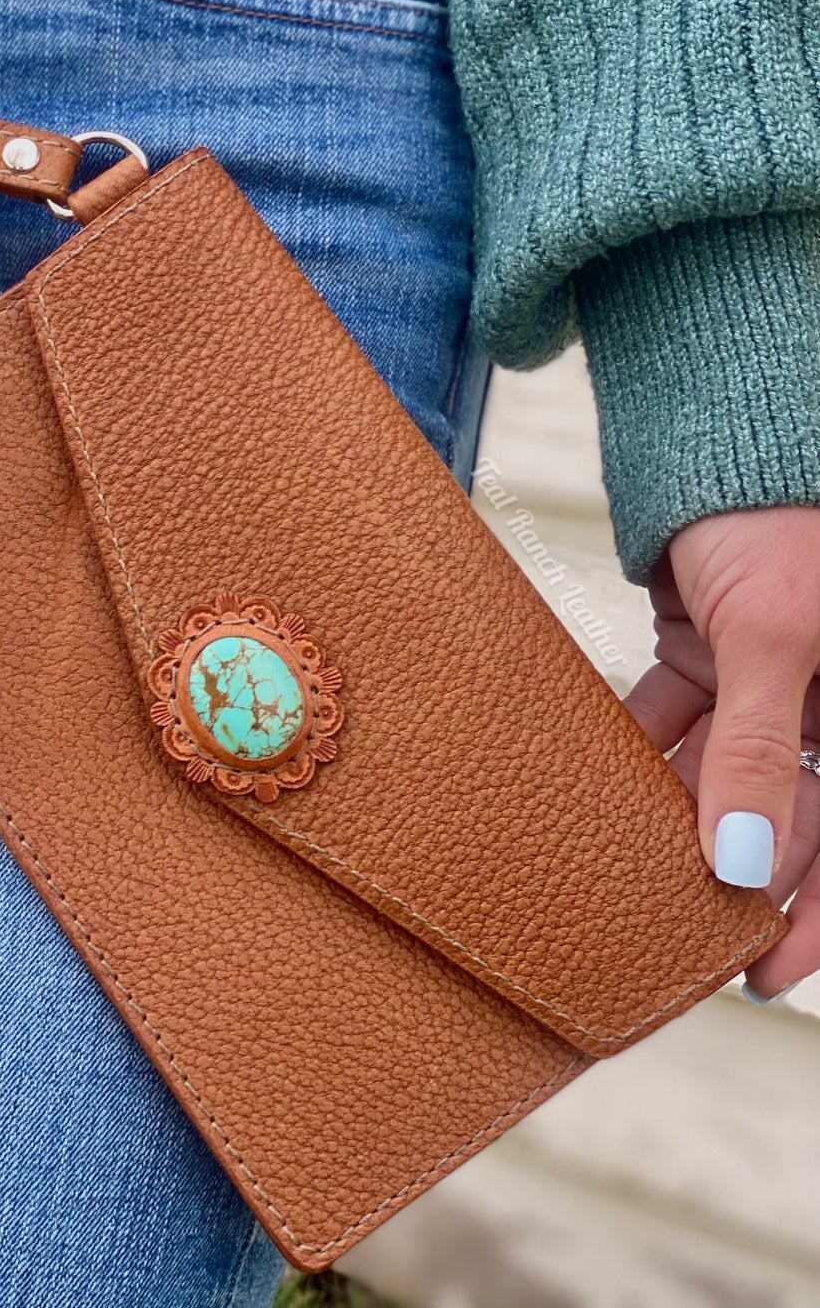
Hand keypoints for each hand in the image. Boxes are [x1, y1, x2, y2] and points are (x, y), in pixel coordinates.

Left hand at [626, 507, 819, 999]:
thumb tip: (745, 862)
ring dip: (683, 812)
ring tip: (632, 875)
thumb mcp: (775, 637)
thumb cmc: (780, 517)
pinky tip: (603, 782)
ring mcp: (772, 674)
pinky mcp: (713, 644)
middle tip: (686, 942)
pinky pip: (682, 712)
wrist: (722, 426)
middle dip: (744, 874)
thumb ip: (756, 749)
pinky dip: (646, 744)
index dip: (816, 910)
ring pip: (728, 767)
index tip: (765, 974)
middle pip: (791, 811)